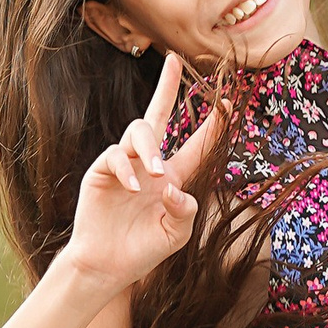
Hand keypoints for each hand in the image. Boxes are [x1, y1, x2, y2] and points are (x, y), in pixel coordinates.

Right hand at [61, 51, 226, 295]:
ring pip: (138, 131)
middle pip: (157, 115)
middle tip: (173, 61)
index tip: (227, 101)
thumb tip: (173, 186)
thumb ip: (185, 212)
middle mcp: (148, 164)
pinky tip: (133, 188)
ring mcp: (123, 165)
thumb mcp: (175, 236)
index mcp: (172, 178)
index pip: (195, 146)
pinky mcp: (101, 172)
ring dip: (149, 148)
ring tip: (155, 173)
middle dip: (165, 87)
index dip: (210, 125)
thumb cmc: (143, 252)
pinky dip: (125, 169)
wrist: (107, 266)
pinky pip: (114, 155)